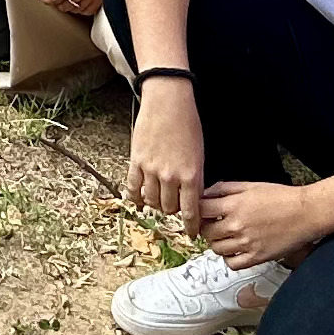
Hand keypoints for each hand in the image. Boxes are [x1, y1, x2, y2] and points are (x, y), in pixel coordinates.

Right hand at [124, 77, 205, 228]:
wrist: (168, 101)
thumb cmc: (188, 123)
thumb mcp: (199, 153)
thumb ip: (195, 178)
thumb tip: (192, 197)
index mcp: (191, 175)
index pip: (191, 211)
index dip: (191, 226)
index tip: (192, 233)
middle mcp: (170, 176)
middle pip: (169, 208)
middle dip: (173, 211)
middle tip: (175, 208)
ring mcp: (151, 169)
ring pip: (152, 201)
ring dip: (156, 204)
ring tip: (159, 200)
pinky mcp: (136, 161)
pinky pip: (133, 187)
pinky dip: (136, 197)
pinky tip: (140, 199)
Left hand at [199, 180, 319, 270]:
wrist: (305, 213)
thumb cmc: (281, 197)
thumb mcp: (250, 185)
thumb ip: (225, 188)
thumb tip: (207, 193)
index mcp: (234, 205)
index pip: (201, 210)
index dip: (198, 210)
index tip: (201, 212)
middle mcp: (237, 225)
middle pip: (206, 232)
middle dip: (207, 227)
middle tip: (213, 225)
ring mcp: (246, 243)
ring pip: (216, 249)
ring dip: (217, 243)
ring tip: (225, 237)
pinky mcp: (257, 257)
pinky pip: (232, 264)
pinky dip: (229, 258)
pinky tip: (235, 250)